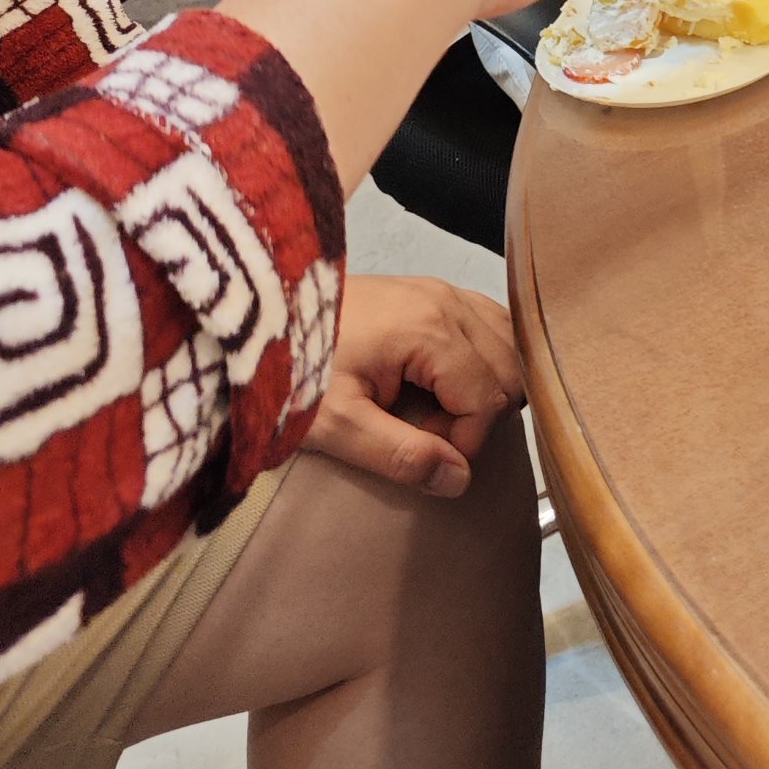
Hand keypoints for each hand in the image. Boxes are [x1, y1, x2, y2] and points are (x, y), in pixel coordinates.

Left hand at [305, 273, 525, 498]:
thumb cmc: (295, 371)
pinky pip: (489, 322)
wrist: (259, 319)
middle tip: (428, 434)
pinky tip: (449, 381)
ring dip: (487, 385)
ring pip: (508, 343)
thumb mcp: (337, 425)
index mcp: (431, 330)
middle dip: (479, 415)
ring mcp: (443, 288)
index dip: (465, 441)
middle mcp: (449, 300)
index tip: (423, 454)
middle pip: (509, 369)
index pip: (489, 399)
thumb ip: (399, 455)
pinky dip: (484, 357)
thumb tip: (460, 480)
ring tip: (437, 410)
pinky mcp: (432, 289)